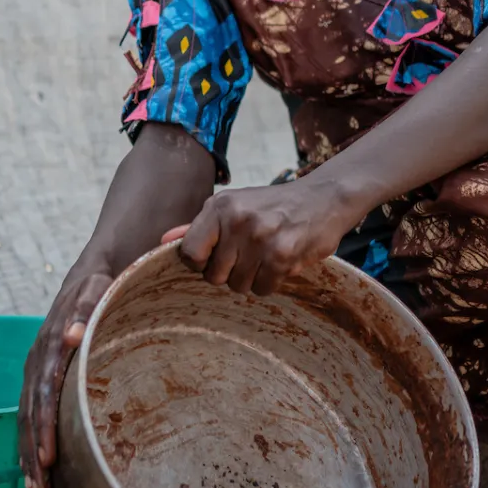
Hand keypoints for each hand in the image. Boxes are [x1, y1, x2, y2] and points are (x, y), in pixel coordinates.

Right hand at [18, 260, 114, 487]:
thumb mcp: (98, 290)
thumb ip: (88, 310)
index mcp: (50, 345)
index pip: (43, 394)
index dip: (43, 428)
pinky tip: (36, 470)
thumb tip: (74, 336)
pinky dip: (30, 443)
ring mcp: (36, 372)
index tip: (49, 458)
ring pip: (26, 419)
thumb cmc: (101, 287)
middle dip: (33, 452)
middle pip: (29, 414)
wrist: (90, 277)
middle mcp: (37, 362)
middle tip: (41, 487)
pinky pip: (29, 415)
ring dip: (29, 455)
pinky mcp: (40, 379)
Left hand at [177, 178, 357, 296]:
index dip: (200, 263)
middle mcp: (237, 220)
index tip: (214, 258)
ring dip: (252, 278)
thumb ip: (198, 226)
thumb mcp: (233, 206)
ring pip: (239, 285)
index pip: (190, 253)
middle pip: (215, 276)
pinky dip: (271, 281)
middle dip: (229, 273)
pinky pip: (263, 289)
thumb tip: (163, 241)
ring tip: (265, 256)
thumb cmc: (271, 206)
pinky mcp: (282, 255)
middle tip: (246, 256)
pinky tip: (280, 261)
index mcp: (220, 206)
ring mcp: (260, 238)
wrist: (323, 198)